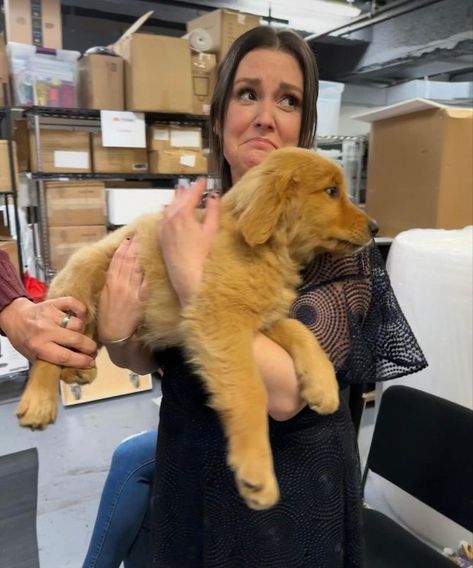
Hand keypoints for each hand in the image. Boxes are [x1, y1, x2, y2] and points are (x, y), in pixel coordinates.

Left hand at [0, 296, 96, 367]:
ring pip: (78, 323)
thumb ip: (52, 362)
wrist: (15, 318)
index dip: (81, 361)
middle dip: (89, 347)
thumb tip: (76, 369)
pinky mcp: (54, 303)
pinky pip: (75, 305)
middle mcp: (44, 330)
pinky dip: (81, 311)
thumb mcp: (33, 356)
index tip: (91, 362)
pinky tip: (80, 317)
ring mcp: (49, 315)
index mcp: (37, 346)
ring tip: (79, 334)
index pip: (65, 356)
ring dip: (81, 330)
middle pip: (76, 339)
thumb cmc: (25, 339)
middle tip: (92, 350)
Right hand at [98, 235, 147, 342]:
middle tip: (138, 235)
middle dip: (133, 247)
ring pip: (136, 268)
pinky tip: (149, 262)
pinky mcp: (141, 299)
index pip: (117, 260)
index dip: (123, 248)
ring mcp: (132, 291)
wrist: (116, 335)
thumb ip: (110, 280)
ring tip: (143, 243)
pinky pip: (145, 282)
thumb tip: (116, 266)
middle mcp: (121, 284)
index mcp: (110, 282)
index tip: (128, 238)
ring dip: (140, 255)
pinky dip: (146, 271)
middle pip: (128, 260)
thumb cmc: (107, 317)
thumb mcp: (103, 296)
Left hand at [158, 179, 220, 306]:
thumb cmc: (203, 256)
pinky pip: (163, 218)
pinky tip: (169, 211)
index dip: (198, 186)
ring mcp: (163, 228)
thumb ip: (213, 211)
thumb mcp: (212, 230)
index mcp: (182, 213)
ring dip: (176, 199)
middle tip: (194, 185)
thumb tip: (213, 196)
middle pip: (178, 199)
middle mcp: (169, 218)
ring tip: (181, 193)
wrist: (188, 278)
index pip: (191, 194)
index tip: (204, 180)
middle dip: (186, 191)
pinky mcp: (162, 239)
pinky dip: (168, 211)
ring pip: (169, 208)